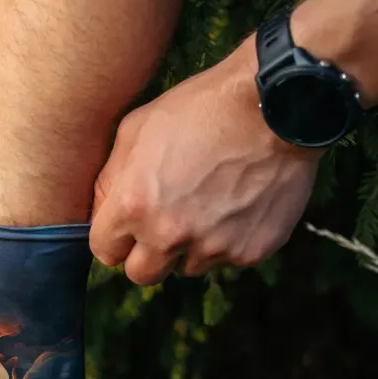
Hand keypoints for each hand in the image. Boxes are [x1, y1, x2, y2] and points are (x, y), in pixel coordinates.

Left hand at [88, 37, 322, 284]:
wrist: (276, 103)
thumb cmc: (199, 109)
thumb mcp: (136, 129)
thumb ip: (110, 180)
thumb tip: (101, 214)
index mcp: (133, 207)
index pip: (105, 251)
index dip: (115, 237)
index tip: (128, 227)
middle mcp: (168, 235)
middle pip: (142, 275)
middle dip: (147, 254)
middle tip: (164, 225)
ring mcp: (212, 247)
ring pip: (187, 268)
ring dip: (191, 247)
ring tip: (209, 204)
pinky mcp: (250, 251)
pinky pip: (228, 259)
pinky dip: (229, 239)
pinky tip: (238, 203)